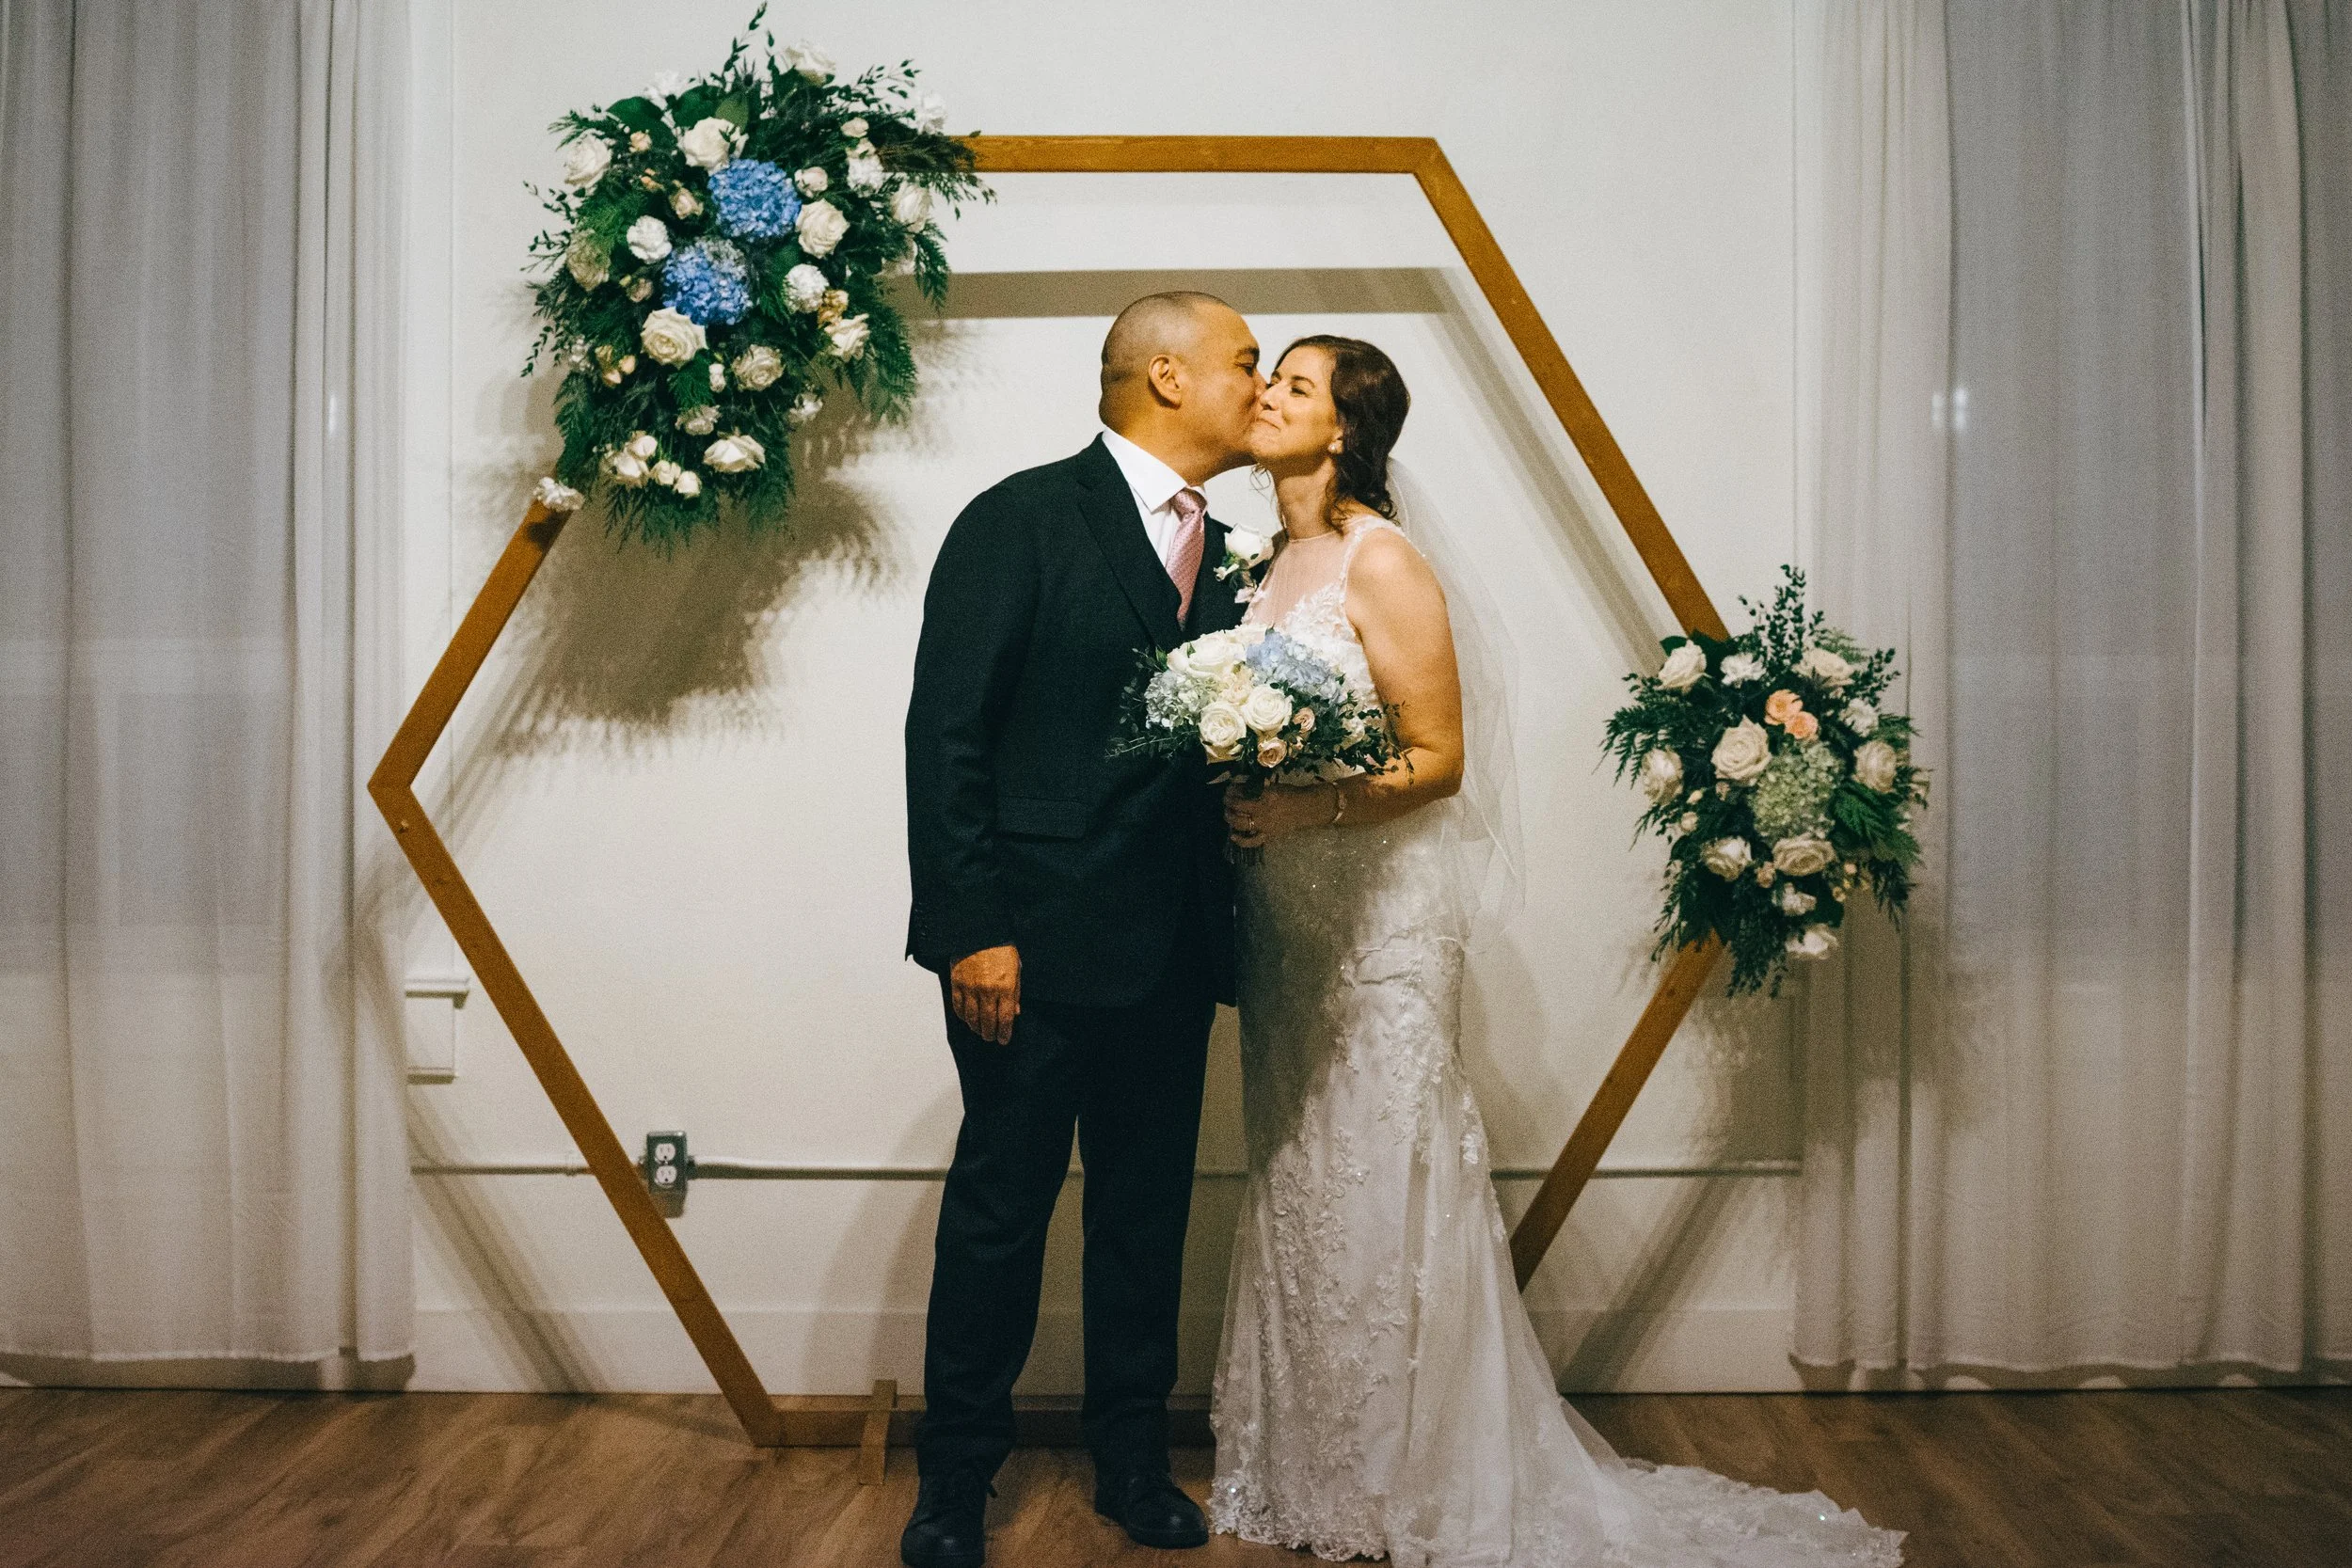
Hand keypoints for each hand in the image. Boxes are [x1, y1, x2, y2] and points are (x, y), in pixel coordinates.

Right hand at [949, 944, 1020, 1043]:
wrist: (979, 931)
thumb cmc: (1000, 948)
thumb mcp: (1016, 968)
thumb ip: (1016, 992)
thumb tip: (1015, 1012)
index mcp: (1006, 987)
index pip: (1005, 1019)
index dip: (1004, 1033)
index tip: (1003, 1040)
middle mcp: (988, 990)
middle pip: (988, 1021)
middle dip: (990, 1033)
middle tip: (991, 1037)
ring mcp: (970, 988)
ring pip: (972, 1017)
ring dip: (976, 1028)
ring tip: (979, 1031)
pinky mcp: (957, 983)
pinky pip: (958, 1006)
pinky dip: (963, 1016)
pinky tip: (967, 1019)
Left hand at [1225, 780, 1339, 848]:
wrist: (1306, 808)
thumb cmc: (1290, 794)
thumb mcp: (1272, 787)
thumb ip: (1256, 788)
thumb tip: (1239, 787)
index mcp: (1263, 800)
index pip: (1240, 798)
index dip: (1231, 794)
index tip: (1228, 791)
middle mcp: (1261, 814)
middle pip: (1237, 811)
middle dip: (1228, 806)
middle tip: (1226, 801)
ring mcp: (1264, 826)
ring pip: (1241, 825)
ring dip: (1231, 819)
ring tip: (1228, 815)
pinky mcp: (1268, 836)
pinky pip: (1252, 841)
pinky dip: (1241, 841)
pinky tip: (1233, 836)